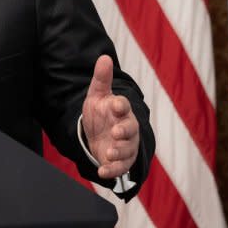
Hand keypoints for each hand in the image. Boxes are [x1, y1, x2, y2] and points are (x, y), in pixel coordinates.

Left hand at [81, 55, 138, 178]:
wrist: (99, 134)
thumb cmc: (101, 112)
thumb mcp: (97, 95)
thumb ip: (101, 78)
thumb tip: (104, 57)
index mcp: (121, 110)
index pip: (123, 106)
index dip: (120, 105)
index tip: (115, 104)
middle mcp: (127, 127)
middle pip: (131, 129)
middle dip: (124, 131)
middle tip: (116, 132)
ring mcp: (126, 145)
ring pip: (127, 149)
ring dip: (119, 152)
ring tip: (108, 152)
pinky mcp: (122, 160)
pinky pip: (120, 167)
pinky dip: (112, 170)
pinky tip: (102, 171)